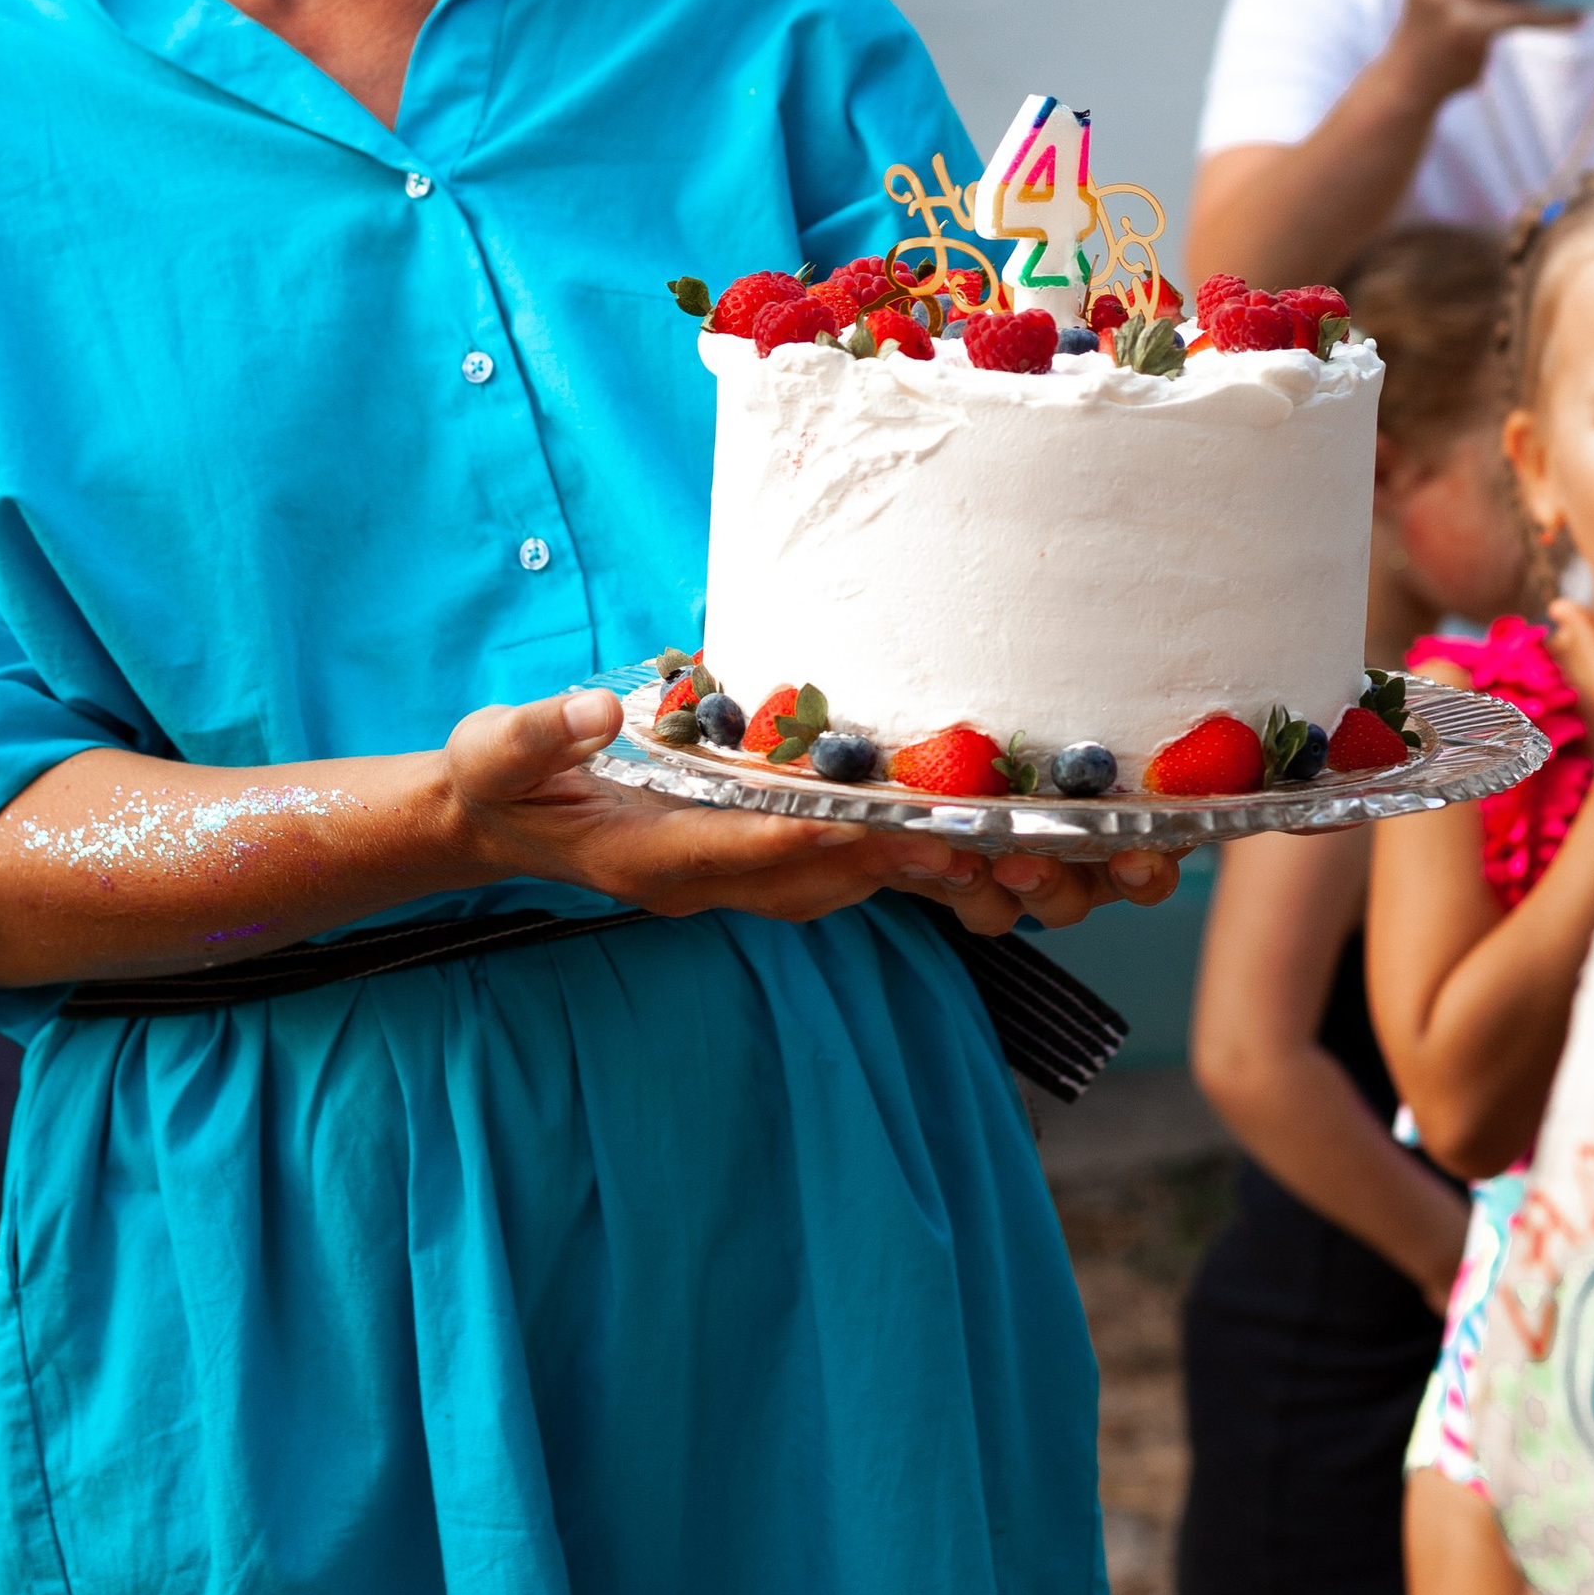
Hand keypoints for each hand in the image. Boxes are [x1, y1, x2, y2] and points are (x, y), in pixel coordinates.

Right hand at [447, 692, 1176, 933]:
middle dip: (969, 873)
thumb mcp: (498, 754)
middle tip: (1076, 859)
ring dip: (987, 878)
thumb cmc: (502, 781)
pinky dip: (956, 864)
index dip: (864, 840)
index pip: (781, 847)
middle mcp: (734, 875)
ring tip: (1096, 863)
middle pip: (868, 880)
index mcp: (673, 852)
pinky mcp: (786, 859)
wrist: (502, 825)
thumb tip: (593, 707)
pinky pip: (882, 873)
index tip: (948, 830)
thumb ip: (542, 733)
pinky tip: (1034, 853)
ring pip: (891, 887)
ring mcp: (765, 875)